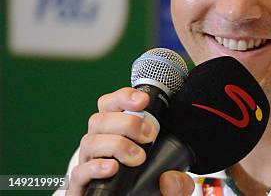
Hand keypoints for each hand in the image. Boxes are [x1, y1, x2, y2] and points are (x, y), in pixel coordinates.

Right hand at [66, 87, 193, 195]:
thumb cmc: (146, 193)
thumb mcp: (169, 187)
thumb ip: (178, 184)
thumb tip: (169, 179)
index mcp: (116, 135)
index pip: (110, 105)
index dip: (124, 97)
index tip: (143, 101)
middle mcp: (100, 147)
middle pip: (100, 119)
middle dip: (127, 122)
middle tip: (150, 135)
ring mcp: (88, 165)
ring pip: (89, 141)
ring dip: (116, 144)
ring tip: (137, 157)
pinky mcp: (80, 187)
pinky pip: (78, 172)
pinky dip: (95, 167)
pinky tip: (112, 168)